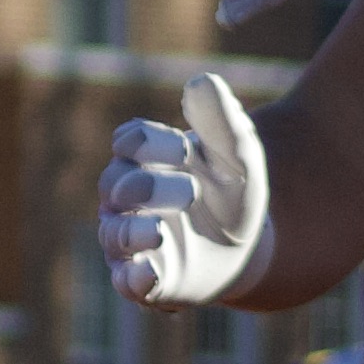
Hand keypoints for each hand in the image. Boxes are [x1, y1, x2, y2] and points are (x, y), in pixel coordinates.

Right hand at [100, 78, 272, 311]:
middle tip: (191, 191)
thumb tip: (202, 82)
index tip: (187, 148)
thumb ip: (222, 119)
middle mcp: (125, 199)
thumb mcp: (238, 154)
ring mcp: (129, 241)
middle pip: (116, 184)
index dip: (153, 142)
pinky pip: (125, 281)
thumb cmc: (233, 191)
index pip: (129, 141)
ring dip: (134, 231)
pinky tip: (150, 273)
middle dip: (149, 185)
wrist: (249, 246)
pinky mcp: (143, 280)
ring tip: (160, 232)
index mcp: (144, 160)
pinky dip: (134, 278)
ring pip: (114, 233)